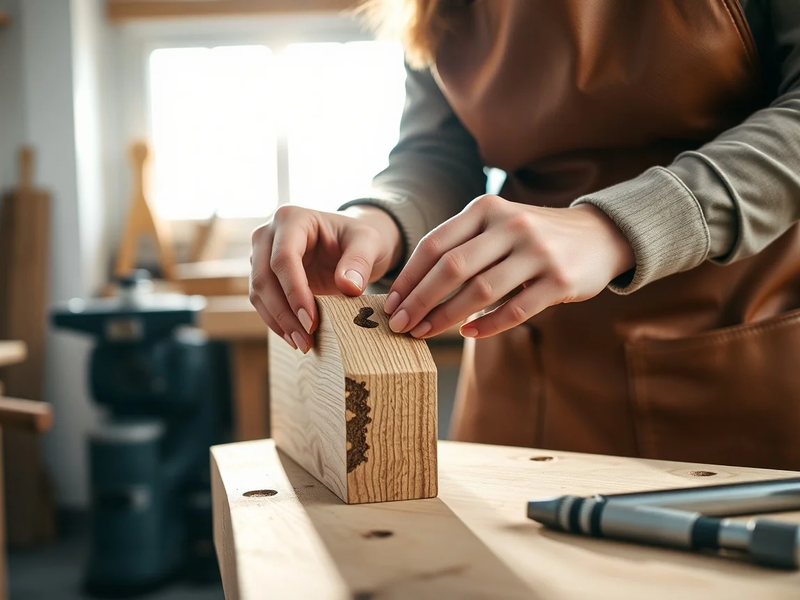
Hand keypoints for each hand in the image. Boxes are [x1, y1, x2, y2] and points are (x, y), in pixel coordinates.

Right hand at [250, 204, 401, 352]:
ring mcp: (261, 255)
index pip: (284, 258)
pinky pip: (263, 301)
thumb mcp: (369, 243)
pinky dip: (277, 321)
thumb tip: (348, 287)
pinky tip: (295, 337)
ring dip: (278, 322)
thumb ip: (360, 261)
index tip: (311, 321)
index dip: (294, 292)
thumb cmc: (360, 239)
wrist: (352, 244)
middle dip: (284, 313)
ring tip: (302, 343)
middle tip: (306, 340)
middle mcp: (268, 234)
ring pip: (258, 293)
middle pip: (264, 278)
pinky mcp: (264, 276)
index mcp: (291, 219)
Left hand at [383, 195, 634, 338]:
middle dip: (420, 301)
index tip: (391, 303)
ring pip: (480, 291)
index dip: (409, 277)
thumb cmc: (532, 237)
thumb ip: (461, 246)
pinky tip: (468, 335)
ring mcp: (537, 252)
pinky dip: (487, 326)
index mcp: (487, 209)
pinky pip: (515, 310)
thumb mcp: (497, 226)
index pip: (435, 244)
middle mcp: (511, 225)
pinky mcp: (560, 280)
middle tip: (400, 325)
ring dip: (447, 318)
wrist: (599, 236)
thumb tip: (412, 290)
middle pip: (452, 268)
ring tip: (425, 334)